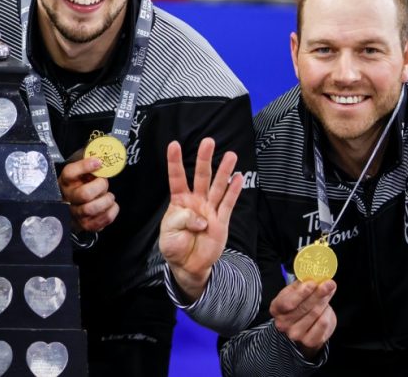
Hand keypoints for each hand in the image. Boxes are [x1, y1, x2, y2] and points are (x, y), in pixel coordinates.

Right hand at [58, 157, 118, 232]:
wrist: (76, 207)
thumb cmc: (81, 186)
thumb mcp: (81, 173)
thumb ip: (89, 165)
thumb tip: (102, 161)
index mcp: (65, 182)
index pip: (70, 172)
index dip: (85, 166)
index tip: (98, 163)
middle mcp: (68, 198)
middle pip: (84, 194)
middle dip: (100, 187)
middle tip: (104, 183)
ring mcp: (76, 214)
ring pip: (91, 209)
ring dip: (106, 200)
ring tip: (109, 196)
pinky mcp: (86, 225)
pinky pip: (102, 220)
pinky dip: (112, 211)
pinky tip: (111, 205)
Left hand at [159, 138, 243, 301]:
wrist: (188, 265)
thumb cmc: (175, 246)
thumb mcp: (168, 233)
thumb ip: (181, 221)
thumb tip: (202, 219)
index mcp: (179, 201)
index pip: (177, 177)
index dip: (175, 162)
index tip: (174, 144)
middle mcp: (196, 201)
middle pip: (201, 176)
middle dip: (204, 159)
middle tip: (208, 142)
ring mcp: (210, 209)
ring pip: (217, 187)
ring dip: (224, 171)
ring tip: (230, 155)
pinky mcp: (221, 221)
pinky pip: (228, 204)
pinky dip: (234, 191)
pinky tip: (238, 178)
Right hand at [270, 280, 336, 358]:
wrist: (301, 327)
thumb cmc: (297, 305)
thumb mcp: (294, 292)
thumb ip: (302, 285)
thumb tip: (315, 277)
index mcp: (276, 309)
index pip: (287, 302)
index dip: (301, 293)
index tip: (313, 283)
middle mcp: (283, 324)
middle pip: (304, 308)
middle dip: (318, 294)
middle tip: (329, 284)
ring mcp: (296, 334)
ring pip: (315, 314)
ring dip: (324, 301)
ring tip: (328, 293)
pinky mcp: (310, 341)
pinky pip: (323, 324)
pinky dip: (327, 314)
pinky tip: (326, 309)